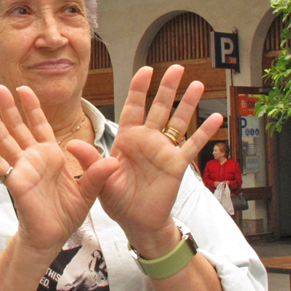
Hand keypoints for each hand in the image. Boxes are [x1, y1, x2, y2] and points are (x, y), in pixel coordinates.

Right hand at [0, 85, 119, 258]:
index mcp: (51, 155)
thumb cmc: (66, 214)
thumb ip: (97, 174)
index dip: (32, 106)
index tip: (24, 89)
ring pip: (6, 140)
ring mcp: (22, 168)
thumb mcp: (88, 192)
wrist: (52, 237)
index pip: (40, 124)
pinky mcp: (15, 182)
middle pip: (18, 126)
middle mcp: (34, 158)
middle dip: (9, 107)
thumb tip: (113, 161)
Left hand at [99, 65, 222, 254]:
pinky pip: (192, 146)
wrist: (136, 222)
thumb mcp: (100, 178)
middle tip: (177, 68)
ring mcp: (164, 151)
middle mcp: (147, 140)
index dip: (140, 88)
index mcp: (127, 139)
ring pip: (178, 122)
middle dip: (167, 88)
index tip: (146, 70)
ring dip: (188, 104)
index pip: (134, 107)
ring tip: (197, 84)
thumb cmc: (117, 199)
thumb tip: (72, 143)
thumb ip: (90, 160)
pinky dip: (205, 132)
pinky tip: (217, 118)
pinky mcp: (178, 165)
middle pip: (159, 108)